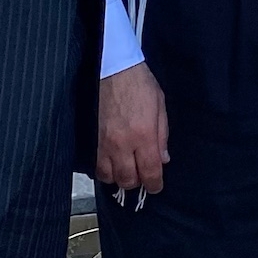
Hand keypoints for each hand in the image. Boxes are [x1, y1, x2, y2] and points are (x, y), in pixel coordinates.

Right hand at [97, 62, 168, 193]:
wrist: (114, 71)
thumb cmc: (142, 86)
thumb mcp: (161, 107)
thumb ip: (162, 136)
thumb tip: (163, 159)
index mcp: (144, 135)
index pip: (149, 172)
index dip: (154, 184)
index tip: (156, 187)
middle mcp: (123, 144)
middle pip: (128, 179)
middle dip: (138, 183)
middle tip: (143, 176)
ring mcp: (105, 143)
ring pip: (110, 177)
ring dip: (120, 178)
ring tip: (128, 171)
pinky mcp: (94, 140)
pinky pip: (97, 166)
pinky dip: (106, 171)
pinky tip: (113, 165)